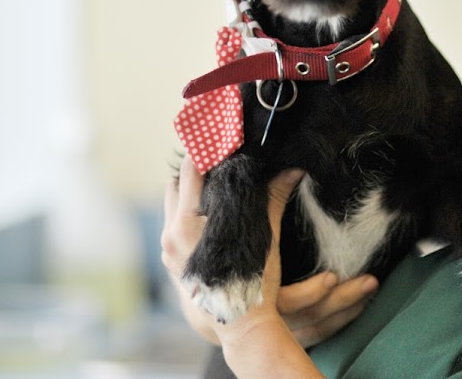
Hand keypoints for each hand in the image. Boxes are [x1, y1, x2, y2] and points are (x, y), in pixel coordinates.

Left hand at [161, 156, 378, 346]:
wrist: (239, 326)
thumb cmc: (250, 283)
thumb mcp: (263, 237)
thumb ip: (273, 199)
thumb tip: (292, 170)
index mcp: (189, 222)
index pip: (190, 169)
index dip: (204, 148)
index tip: (216, 134)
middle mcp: (173, 233)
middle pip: (176, 182)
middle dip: (196, 168)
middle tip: (219, 158)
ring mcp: (169, 249)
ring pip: (171, 203)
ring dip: (189, 190)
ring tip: (215, 185)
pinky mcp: (172, 261)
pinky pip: (173, 224)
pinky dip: (187, 212)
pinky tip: (210, 212)